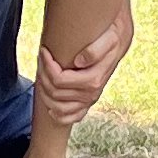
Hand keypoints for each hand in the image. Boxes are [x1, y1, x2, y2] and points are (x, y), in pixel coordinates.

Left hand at [31, 9, 131, 130]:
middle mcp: (91, 94)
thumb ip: (95, 50)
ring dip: (44, 93)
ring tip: (42, 74)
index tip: (44, 51)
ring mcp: (88, 101)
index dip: (47, 65)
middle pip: (55, 92)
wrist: (115, 45)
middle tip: (41, 58)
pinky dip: (58, 116)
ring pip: (57, 107)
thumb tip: (79, 62)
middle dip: (43, 74)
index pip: (59, 80)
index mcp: (93, 80)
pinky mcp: (86, 104)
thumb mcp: (108, 39)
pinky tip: (50, 108)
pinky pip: (71, 118)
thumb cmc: (109, 40)